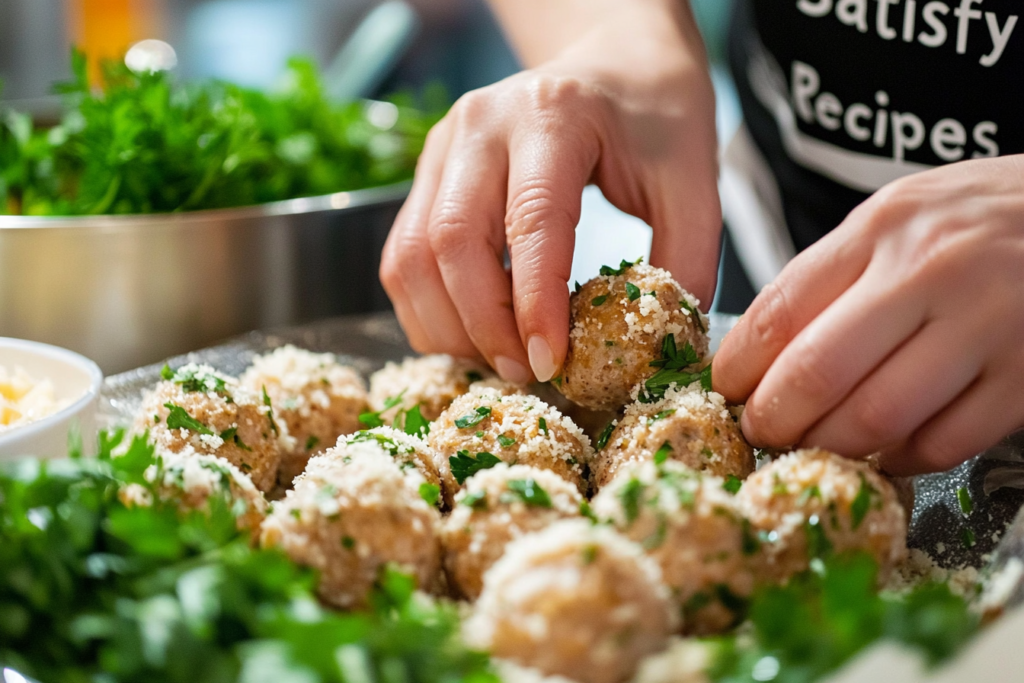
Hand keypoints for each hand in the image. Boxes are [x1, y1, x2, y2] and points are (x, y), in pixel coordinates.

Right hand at [379, 2, 720, 383]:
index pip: (529, 222)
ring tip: (504, 360)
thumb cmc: (653, 113)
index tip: (553, 364)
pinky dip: (431, 311)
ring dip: (448, 327)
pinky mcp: (427, 176)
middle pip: (449, 243)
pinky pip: (402, 258)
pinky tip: (477, 332)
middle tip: (529, 373)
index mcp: (552, 116)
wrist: (613, 60)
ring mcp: (442, 149)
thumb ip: (687, 259)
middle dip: (483, 327)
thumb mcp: (693, 178)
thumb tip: (661, 347)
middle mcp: (479, 127)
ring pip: (410, 257)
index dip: (534, 304)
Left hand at [714, 156, 1023, 475]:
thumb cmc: (984, 218)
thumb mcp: (900, 216)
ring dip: (830, 447)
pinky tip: (886, 450)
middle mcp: (930, 272)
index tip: (723, 391)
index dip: (738, 365)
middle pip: (818, 371)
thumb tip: (759, 348)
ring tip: (814, 448)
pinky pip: (944, 441)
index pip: (780, 308)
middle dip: (772, 418)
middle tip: (759, 433)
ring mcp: (985, 325)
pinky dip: (901, 458)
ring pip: (876, 415)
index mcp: (882, 228)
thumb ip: (834, 273)